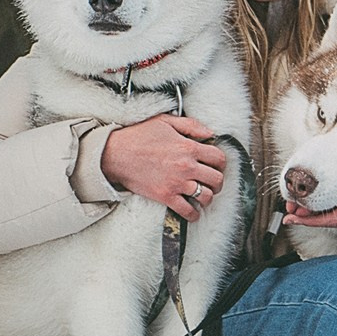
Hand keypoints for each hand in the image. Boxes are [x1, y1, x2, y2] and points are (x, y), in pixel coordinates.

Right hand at [101, 115, 226, 221]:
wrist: (115, 154)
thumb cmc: (138, 136)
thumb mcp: (166, 121)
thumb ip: (192, 126)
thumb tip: (210, 133)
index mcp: (189, 147)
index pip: (219, 158)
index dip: (221, 163)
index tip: (217, 165)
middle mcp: (186, 167)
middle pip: (217, 179)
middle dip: (219, 181)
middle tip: (213, 181)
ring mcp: (177, 183)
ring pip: (206, 196)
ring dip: (209, 197)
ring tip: (204, 194)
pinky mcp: (165, 196)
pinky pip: (188, 211)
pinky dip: (194, 214)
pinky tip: (193, 210)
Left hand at [283, 166, 336, 236]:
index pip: (331, 217)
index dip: (310, 218)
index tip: (293, 216)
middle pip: (327, 222)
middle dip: (307, 217)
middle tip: (289, 210)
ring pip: (333, 221)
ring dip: (316, 216)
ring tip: (298, 208)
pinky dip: (328, 215)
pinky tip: (319, 209)